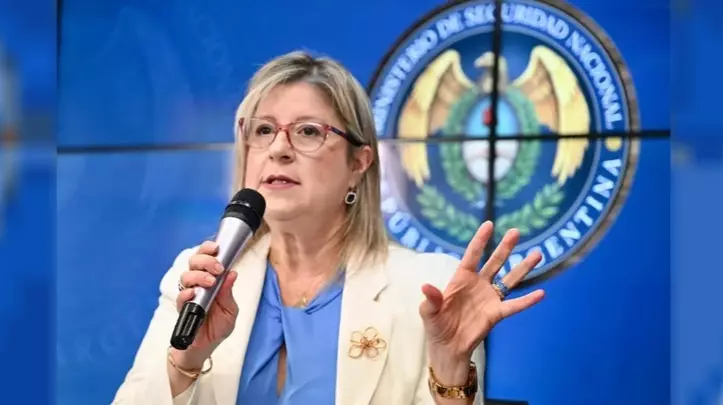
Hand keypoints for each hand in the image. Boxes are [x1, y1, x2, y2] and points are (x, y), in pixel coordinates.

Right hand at [172, 241, 238, 367]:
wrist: (206, 347)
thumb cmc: (219, 326)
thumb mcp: (230, 310)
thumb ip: (228, 292)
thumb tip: (232, 273)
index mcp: (212, 279)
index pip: (206, 257)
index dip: (208, 249)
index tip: (216, 248)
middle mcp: (198, 283)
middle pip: (194, 262)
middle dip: (205, 260)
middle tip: (217, 268)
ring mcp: (189, 294)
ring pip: (186, 275)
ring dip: (199, 276)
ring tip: (210, 283)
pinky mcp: (182, 307)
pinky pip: (180, 295)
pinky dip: (187, 292)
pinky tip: (194, 293)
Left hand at [419, 221, 544, 375]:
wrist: (448, 347)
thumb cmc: (436, 325)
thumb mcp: (428, 312)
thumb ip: (431, 299)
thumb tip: (426, 287)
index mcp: (461, 278)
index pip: (472, 255)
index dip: (480, 240)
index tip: (489, 224)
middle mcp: (478, 284)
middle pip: (495, 261)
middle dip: (505, 247)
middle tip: (516, 231)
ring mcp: (489, 297)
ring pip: (509, 279)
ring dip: (523, 267)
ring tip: (538, 254)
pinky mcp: (497, 313)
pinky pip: (514, 305)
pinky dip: (527, 301)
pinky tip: (541, 293)